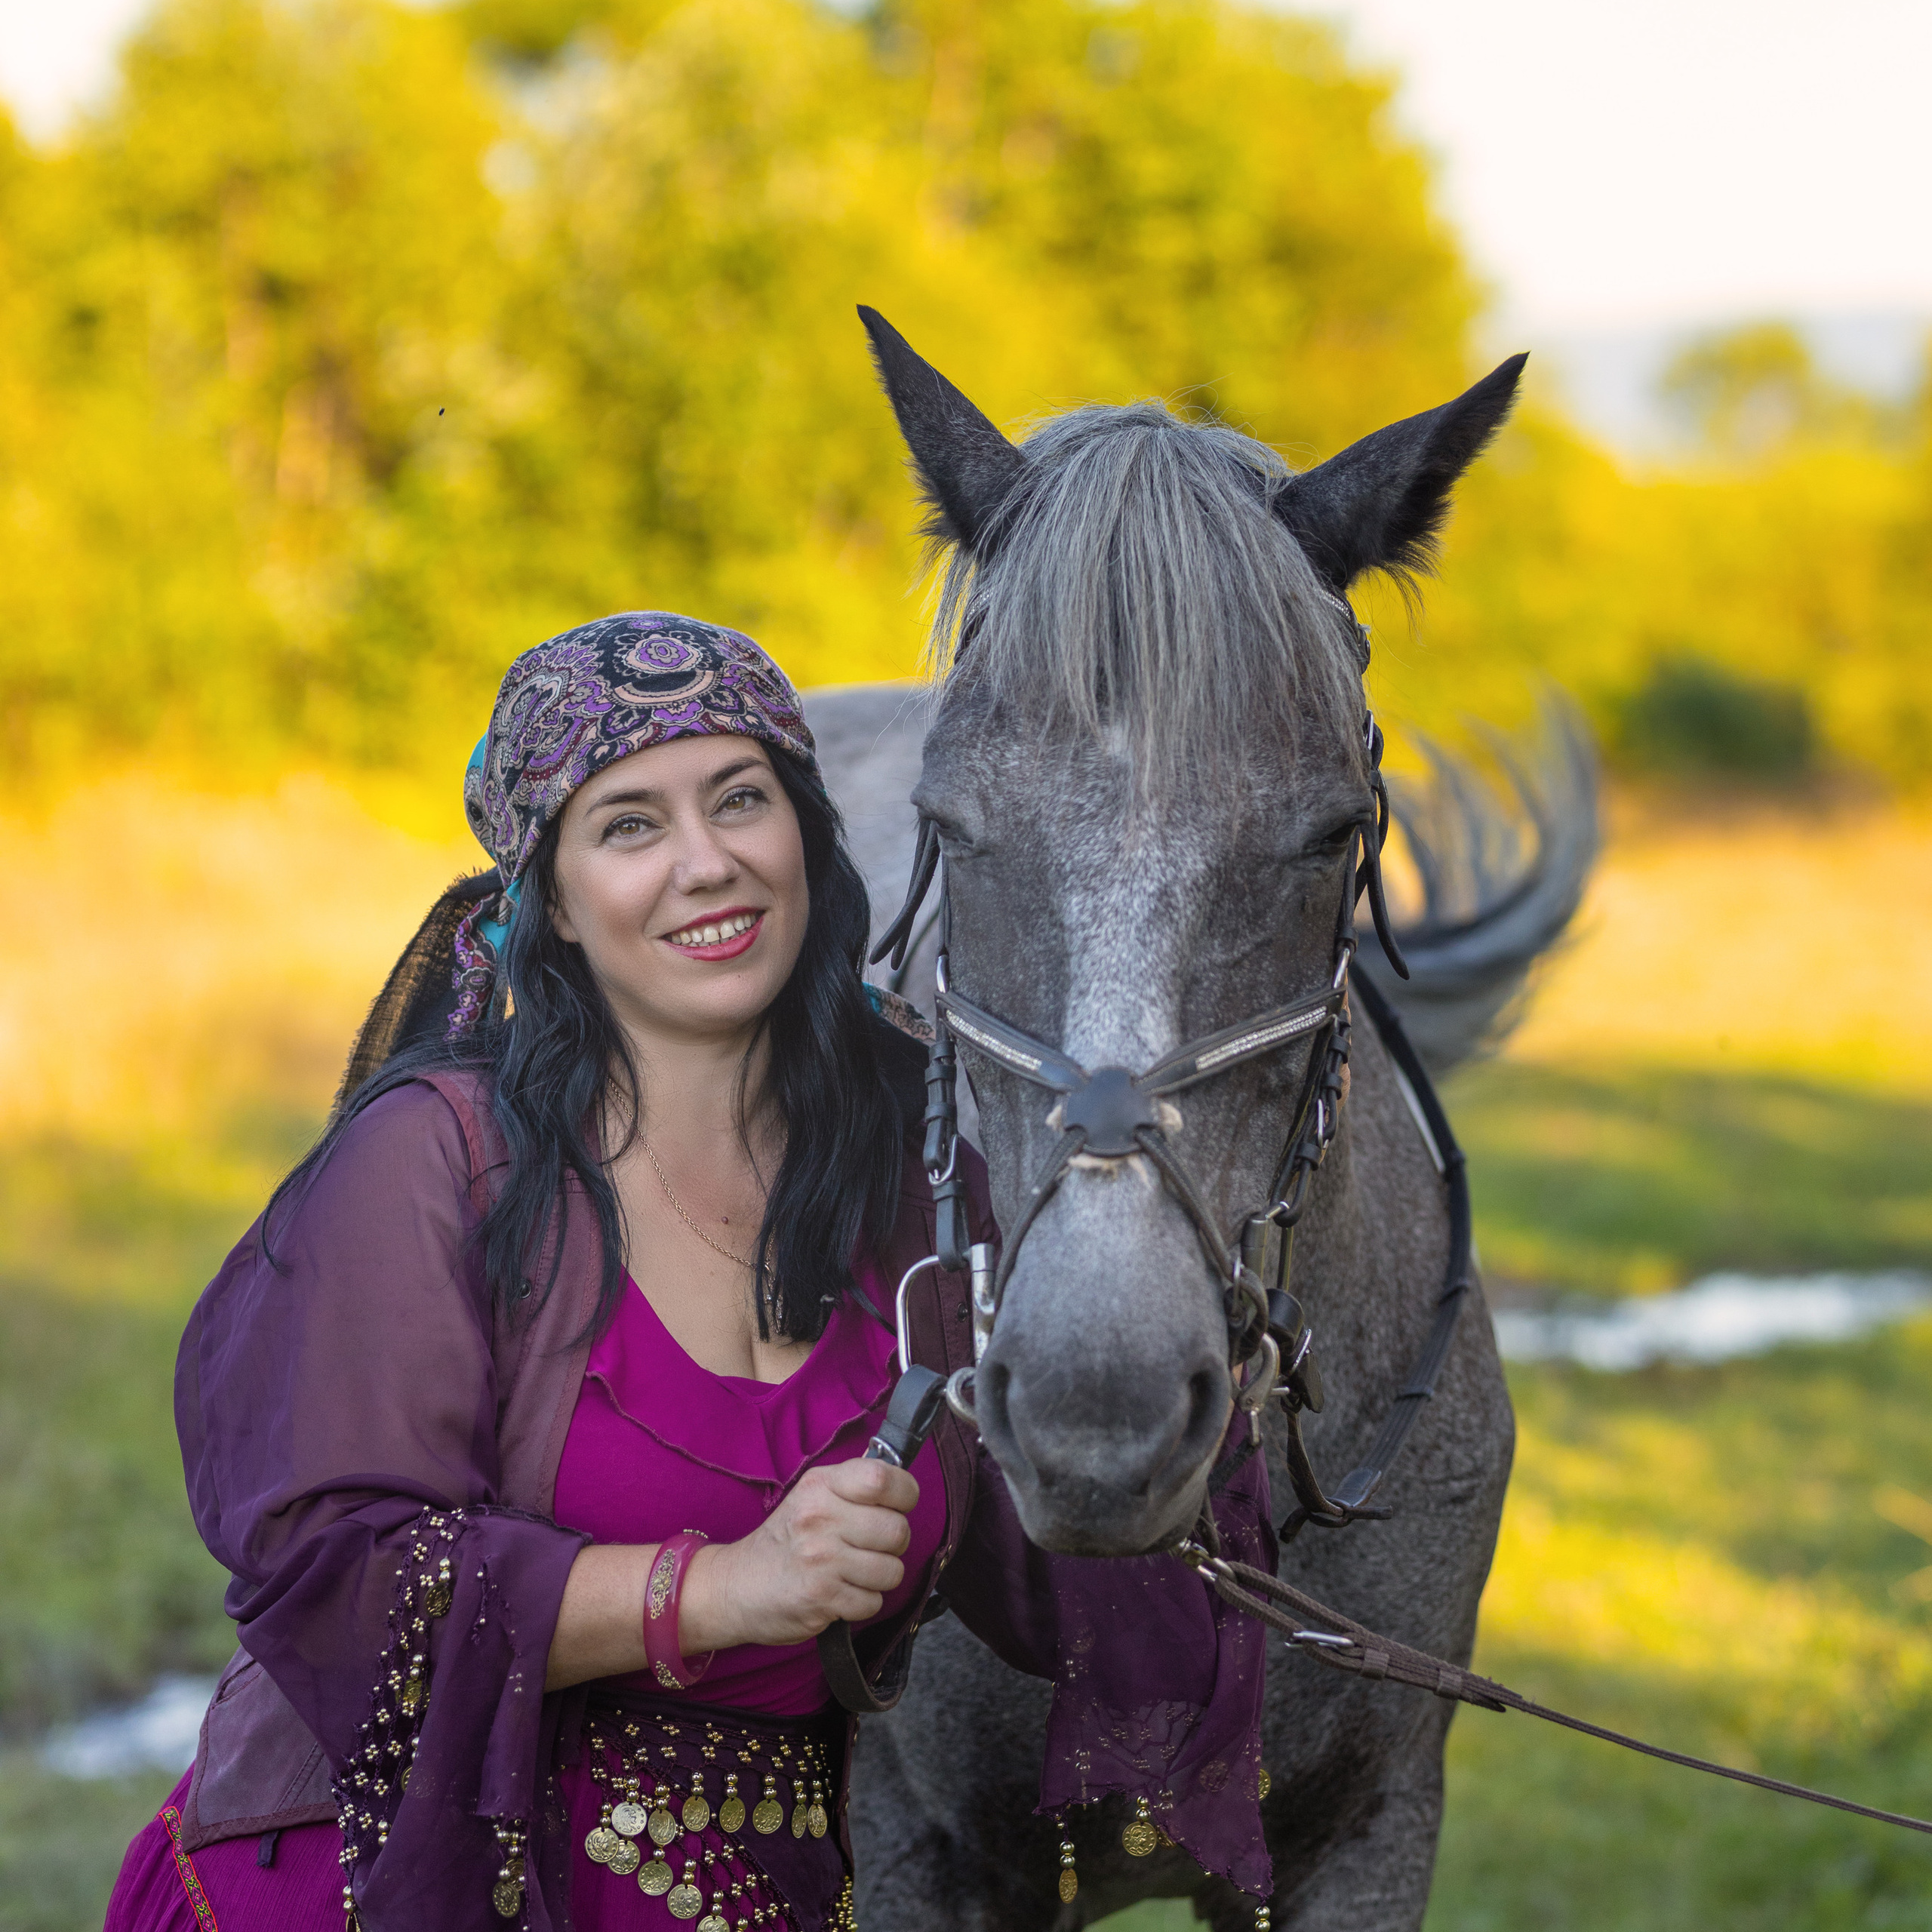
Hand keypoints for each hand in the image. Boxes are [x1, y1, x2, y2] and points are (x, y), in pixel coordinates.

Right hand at [682, 1458, 918, 1651]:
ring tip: (852, 1573)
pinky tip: (839, 1594)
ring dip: (879, 1578)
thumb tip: (903, 1489)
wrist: (736, 1587)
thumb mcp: (811, 1496)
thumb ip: (853, 1488)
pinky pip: (872, 1603)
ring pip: (892, 1571)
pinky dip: (861, 1604)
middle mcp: (820, 1517)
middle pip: (898, 1531)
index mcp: (821, 1485)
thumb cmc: (785, 1540)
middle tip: (869, 1548)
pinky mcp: (821, 1597)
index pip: (882, 1478)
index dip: (904, 1494)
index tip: (897, 1506)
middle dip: (893, 1546)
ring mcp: (821, 1559)